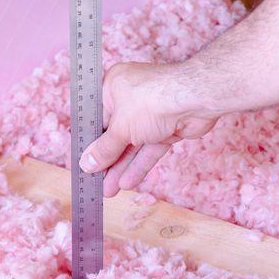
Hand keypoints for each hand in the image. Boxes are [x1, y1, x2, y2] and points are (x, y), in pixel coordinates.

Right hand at [79, 62, 217, 196]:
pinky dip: (139, 165)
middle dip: (106, 161)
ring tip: (108, 191)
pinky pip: (149, 149)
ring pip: (132, 145)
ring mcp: (150, 114)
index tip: (83, 163)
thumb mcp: (120, 128)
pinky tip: (127, 183)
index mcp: (113, 87)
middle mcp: (130, 98)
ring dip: (121, 168)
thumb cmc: (151, 100)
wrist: (195, 98)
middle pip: (115, 134)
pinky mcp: (166, 128)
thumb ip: (104, 149)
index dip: (89, 143)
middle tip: (95, 183)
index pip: (96, 118)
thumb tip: (86, 164)